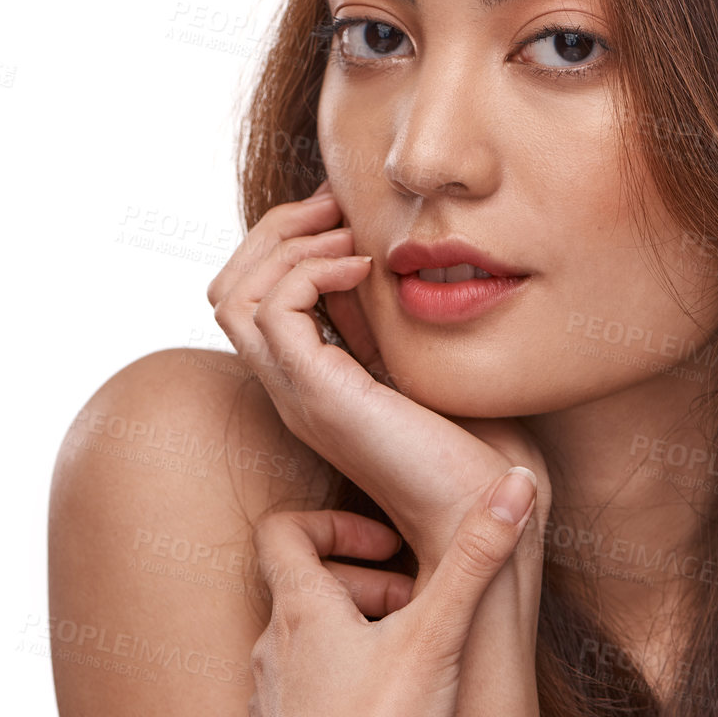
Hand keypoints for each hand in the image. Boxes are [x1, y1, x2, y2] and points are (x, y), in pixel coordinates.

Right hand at [206, 181, 551, 571]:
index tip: (343, 208)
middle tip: (334, 202)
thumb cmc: (477, 448)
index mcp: (313, 381)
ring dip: (287, 244)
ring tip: (349, 232)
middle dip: (276, 230)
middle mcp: (293, 388)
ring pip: (233, 296)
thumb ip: (387, 319)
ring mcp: (299, 394)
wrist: (489, 514)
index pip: (256, 298)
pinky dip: (311, 270)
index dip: (289, 241)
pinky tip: (365, 266)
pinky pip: (274, 310)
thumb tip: (375, 257)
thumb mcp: (422, 360)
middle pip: (228, 290)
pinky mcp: (320, 395)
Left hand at [246, 466, 539, 716]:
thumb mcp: (441, 635)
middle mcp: (269, 652)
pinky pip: (298, 697)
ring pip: (298, 645)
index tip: (387, 546)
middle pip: (298, 588)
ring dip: (349, 637)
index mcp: (299, 611)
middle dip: (358, 584)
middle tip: (411, 604)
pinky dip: (335, 687)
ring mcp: (267, 705)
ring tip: (406, 660)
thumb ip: (478, 555)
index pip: (284, 531)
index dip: (333, 523)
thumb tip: (516, 478)